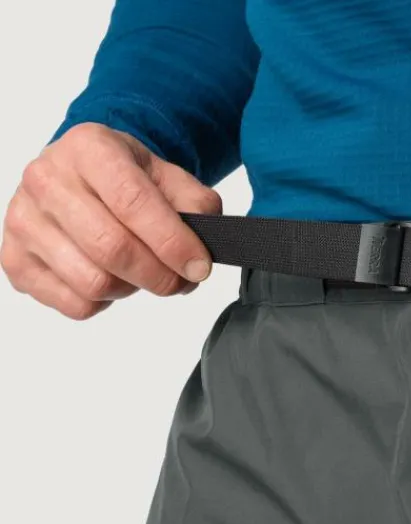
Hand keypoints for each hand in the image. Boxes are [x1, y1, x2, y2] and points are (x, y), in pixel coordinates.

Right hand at [1, 124, 219, 319]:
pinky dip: (104, 303)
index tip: (199, 266)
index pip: (133, 203)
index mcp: (88, 148)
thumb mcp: (167, 176)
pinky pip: (74, 303)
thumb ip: (196, 203)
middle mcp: (46, 178)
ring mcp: (23, 219)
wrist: (81, 176)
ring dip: (131, 288)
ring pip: (93, 282)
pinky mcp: (15, 259)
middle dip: (160, 276)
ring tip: (140, 273)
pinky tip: (109, 277)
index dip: (173, 243)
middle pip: (112, 249)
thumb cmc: (125, 180)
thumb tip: (206, 241)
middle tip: (179, 280)